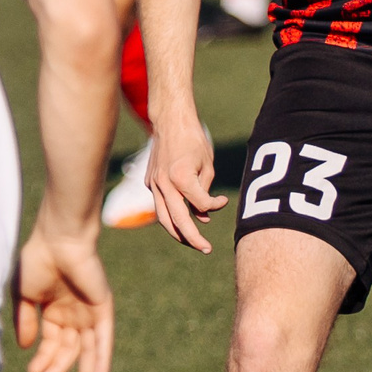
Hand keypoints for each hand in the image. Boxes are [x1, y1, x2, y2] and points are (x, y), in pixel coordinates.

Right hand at [12, 231, 112, 371]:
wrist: (58, 240)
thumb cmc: (37, 261)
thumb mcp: (24, 295)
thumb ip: (25, 321)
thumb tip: (26, 348)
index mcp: (53, 310)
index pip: (50, 342)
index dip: (43, 359)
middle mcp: (72, 314)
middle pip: (69, 349)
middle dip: (59, 369)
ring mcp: (88, 312)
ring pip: (88, 349)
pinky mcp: (103, 308)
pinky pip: (104, 338)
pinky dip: (103, 358)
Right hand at [146, 115, 226, 252]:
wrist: (170, 122)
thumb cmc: (193, 141)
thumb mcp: (207, 165)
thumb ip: (205, 193)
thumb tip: (203, 218)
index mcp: (181, 177)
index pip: (201, 205)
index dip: (215, 206)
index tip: (222, 200)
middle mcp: (163, 184)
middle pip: (178, 220)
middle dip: (193, 238)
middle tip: (206, 249)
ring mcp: (153, 184)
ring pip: (163, 218)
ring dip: (178, 233)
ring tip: (191, 242)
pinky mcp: (149, 182)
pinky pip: (160, 204)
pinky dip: (171, 213)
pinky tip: (182, 218)